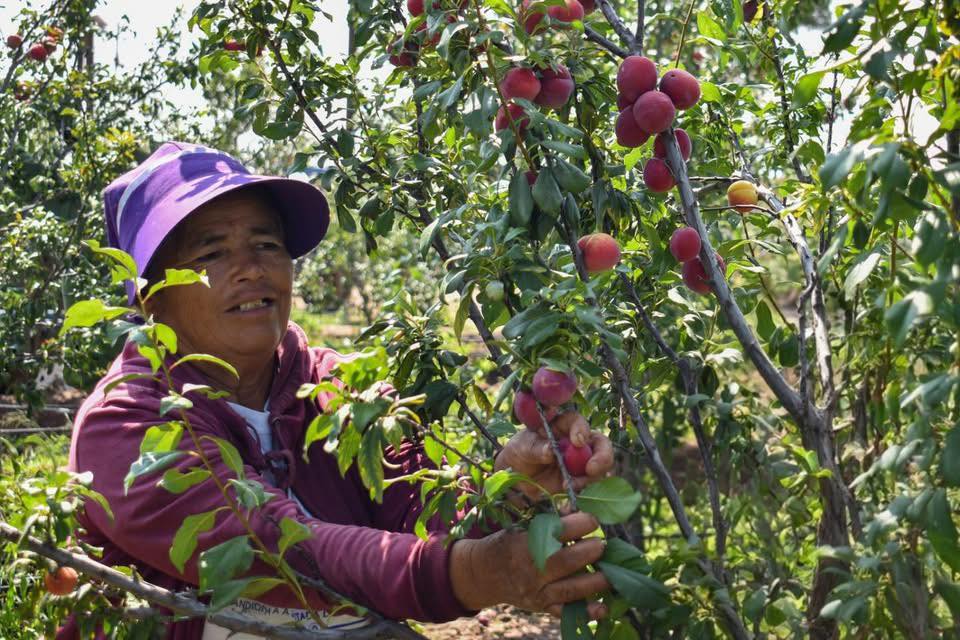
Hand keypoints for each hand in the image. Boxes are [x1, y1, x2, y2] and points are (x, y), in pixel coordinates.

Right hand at [449, 512, 609, 618]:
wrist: (484, 574)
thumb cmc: (507, 544)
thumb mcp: (521, 528)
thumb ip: (547, 523)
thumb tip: (575, 511)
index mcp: (524, 545)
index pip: (555, 534)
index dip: (577, 525)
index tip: (592, 519)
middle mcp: (531, 571)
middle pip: (565, 562)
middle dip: (589, 552)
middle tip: (604, 544)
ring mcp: (537, 592)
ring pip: (570, 589)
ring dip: (594, 582)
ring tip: (611, 573)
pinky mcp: (542, 607)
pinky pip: (565, 612)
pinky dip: (586, 612)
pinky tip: (604, 608)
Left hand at [494, 411, 614, 502]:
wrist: (517, 476)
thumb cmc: (520, 451)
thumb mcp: (523, 447)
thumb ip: (536, 448)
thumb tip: (550, 450)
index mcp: (563, 426)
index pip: (577, 422)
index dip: (582, 429)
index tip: (578, 441)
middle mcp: (578, 442)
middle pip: (601, 445)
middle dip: (602, 457)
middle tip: (591, 469)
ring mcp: (582, 462)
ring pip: (599, 468)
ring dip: (589, 479)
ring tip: (570, 485)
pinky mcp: (580, 480)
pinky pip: (590, 486)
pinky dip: (584, 492)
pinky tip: (570, 496)